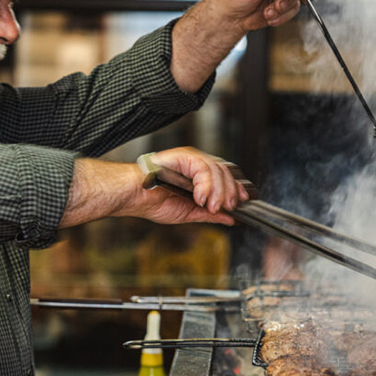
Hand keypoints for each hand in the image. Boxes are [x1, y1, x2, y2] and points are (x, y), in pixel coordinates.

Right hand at [132, 147, 250, 224]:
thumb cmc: (152, 202)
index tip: (242, 202)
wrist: (134, 197)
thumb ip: (210, 214)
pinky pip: (203, 168)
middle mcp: (196, 165)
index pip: (226, 177)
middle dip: (229, 192)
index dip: (236, 189)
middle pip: (225, 172)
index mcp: (198, 176)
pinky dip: (205, 185)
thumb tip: (231, 219)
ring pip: (217, 170)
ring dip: (217, 191)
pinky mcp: (183, 156)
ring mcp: (190, 159)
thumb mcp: (189, 212)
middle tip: (226, 207)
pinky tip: (199, 197)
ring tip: (209, 206)